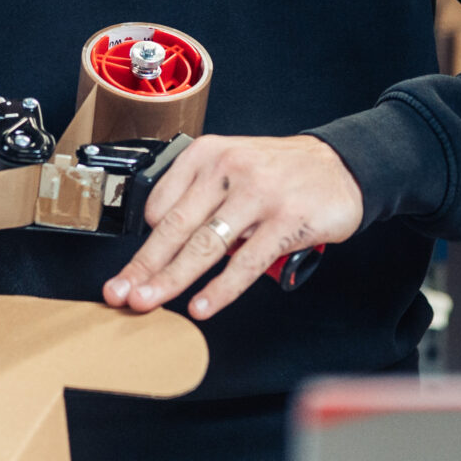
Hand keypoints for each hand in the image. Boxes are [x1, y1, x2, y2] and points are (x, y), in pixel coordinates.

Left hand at [102, 134, 362, 321]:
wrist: (340, 166)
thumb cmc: (279, 173)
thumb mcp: (231, 166)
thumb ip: (198, 197)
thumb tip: (160, 245)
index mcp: (207, 154)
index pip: (161, 204)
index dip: (143, 244)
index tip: (128, 271)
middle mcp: (229, 169)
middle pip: (175, 227)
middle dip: (143, 265)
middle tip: (120, 293)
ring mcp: (259, 194)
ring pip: (205, 245)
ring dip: (171, 279)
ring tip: (148, 301)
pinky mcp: (286, 220)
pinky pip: (245, 262)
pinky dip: (220, 289)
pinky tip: (202, 305)